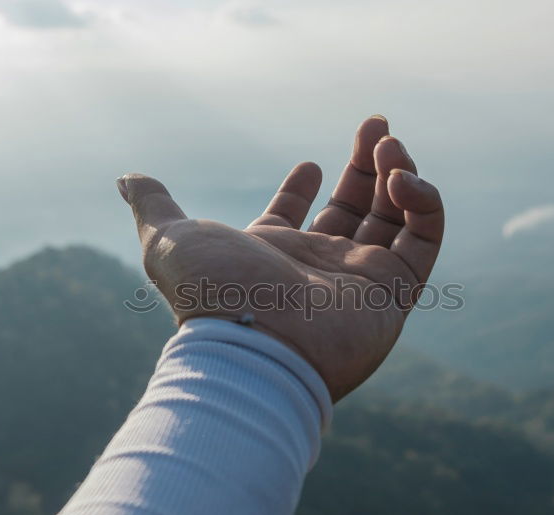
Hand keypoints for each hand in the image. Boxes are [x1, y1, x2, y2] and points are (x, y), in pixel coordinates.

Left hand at [117, 116, 443, 400]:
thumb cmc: (210, 298)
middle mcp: (318, 267)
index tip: (309, 163)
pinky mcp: (395, 291)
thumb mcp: (170, 242)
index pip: (295, 216)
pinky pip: (426, 239)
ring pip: (396, 218)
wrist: (253, 351)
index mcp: (272, 254)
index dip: (301, 188)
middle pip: (354, 209)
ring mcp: (359, 280)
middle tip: (378, 125)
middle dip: (367, 165)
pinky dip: (423, 202)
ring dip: (398, 173)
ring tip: (390, 141)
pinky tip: (402, 177)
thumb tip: (126, 179)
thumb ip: (155, 207)